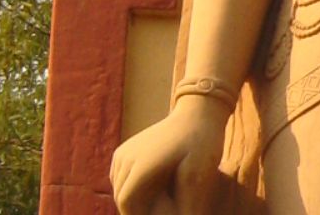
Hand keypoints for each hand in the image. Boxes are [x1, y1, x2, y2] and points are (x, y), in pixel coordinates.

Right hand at [109, 96, 229, 214]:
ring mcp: (123, 152)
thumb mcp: (199, 174)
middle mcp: (125, 158)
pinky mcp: (124, 150)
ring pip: (118, 189)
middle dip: (136, 209)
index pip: (127, 203)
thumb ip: (188, 202)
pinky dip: (129, 188)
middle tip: (160, 211)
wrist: (196, 114)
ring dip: (132, 199)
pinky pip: (119, 179)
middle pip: (121, 197)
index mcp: (140, 165)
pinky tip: (150, 191)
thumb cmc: (202, 144)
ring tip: (156, 203)